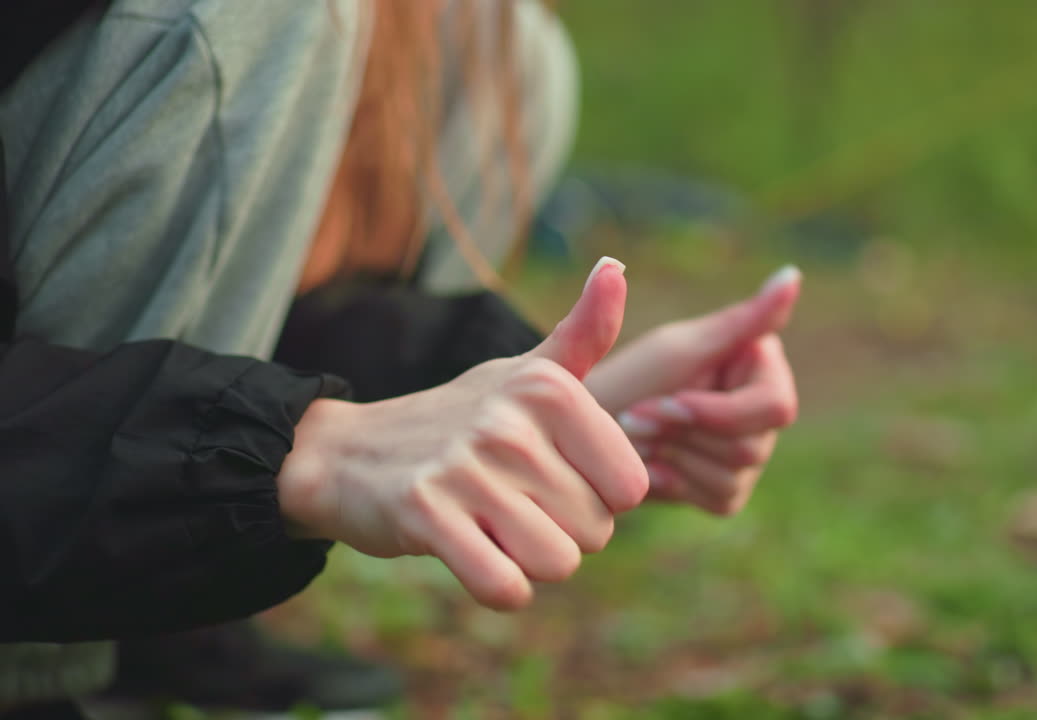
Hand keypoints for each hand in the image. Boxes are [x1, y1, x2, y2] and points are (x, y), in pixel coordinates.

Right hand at [278, 258, 646, 609]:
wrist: (349, 452)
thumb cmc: (460, 418)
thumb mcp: (525, 372)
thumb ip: (584, 333)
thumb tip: (616, 267)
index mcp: (550, 387)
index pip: (632, 487)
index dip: (600, 497)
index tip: (557, 476)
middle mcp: (511, 422)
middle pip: (596, 532)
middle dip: (564, 532)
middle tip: (517, 503)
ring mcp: (466, 468)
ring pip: (557, 564)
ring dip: (531, 562)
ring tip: (496, 526)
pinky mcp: (425, 514)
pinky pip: (505, 588)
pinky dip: (498, 587)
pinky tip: (475, 555)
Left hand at [585, 266, 800, 514]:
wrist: (579, 430)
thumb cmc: (629, 379)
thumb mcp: (683, 349)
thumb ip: (743, 319)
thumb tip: (793, 275)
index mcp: (760, 367)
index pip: (776, 407)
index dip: (720, 413)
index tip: (670, 401)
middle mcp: (762, 410)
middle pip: (753, 446)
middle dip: (685, 434)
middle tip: (638, 419)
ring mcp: (748, 454)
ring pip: (735, 475)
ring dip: (676, 455)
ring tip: (640, 436)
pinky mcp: (725, 490)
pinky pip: (720, 498)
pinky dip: (677, 482)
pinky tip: (651, 465)